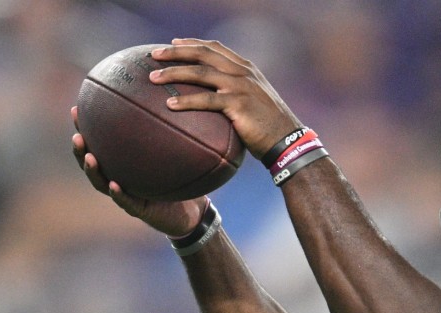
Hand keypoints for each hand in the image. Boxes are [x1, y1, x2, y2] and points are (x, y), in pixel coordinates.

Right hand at [70, 105, 205, 236]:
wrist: (192, 210)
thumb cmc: (180, 178)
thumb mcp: (173, 151)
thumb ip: (167, 130)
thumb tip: (170, 96)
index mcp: (121, 163)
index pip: (98, 144)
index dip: (84, 130)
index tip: (75, 110)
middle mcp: (118, 177)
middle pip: (91, 163)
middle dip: (80, 150)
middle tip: (77, 136)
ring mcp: (126, 195)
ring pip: (101, 183)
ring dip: (93, 171)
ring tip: (90, 157)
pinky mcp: (139, 211)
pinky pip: (127, 202)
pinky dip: (119, 194)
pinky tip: (114, 185)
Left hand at [148, 39, 301, 159]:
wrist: (288, 141)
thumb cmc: (269, 128)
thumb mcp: (255, 102)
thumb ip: (237, 94)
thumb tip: (215, 102)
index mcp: (246, 69)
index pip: (215, 48)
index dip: (193, 43)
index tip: (174, 44)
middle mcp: (242, 72)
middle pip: (203, 54)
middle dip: (175, 52)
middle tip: (153, 55)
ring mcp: (240, 86)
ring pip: (200, 73)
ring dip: (174, 73)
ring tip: (153, 78)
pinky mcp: (238, 104)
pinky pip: (206, 99)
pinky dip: (186, 100)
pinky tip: (170, 105)